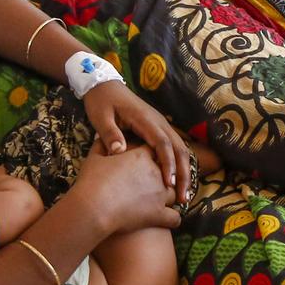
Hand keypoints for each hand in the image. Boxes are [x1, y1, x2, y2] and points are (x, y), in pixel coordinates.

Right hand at [69, 139, 180, 234]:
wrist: (93, 208)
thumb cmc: (91, 183)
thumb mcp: (94, 159)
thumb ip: (102, 145)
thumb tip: (104, 139)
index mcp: (142, 157)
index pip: (154, 151)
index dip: (151, 156)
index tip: (146, 161)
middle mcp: (156, 173)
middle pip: (167, 171)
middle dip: (163, 175)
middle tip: (153, 183)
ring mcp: (160, 195)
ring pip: (174, 193)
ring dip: (169, 196)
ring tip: (160, 201)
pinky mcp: (159, 215)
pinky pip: (175, 217)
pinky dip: (172, 219)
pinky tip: (167, 219)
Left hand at [83, 81, 194, 202]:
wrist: (104, 86)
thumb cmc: (102, 102)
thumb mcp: (100, 117)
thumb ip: (109, 134)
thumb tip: (119, 152)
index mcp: (145, 119)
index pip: (162, 143)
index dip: (167, 164)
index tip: (169, 183)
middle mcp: (158, 122)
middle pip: (179, 148)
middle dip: (183, 173)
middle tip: (182, 198)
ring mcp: (161, 125)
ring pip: (180, 149)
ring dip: (184, 171)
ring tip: (183, 195)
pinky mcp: (158, 129)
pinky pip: (173, 148)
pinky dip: (178, 165)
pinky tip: (176, 181)